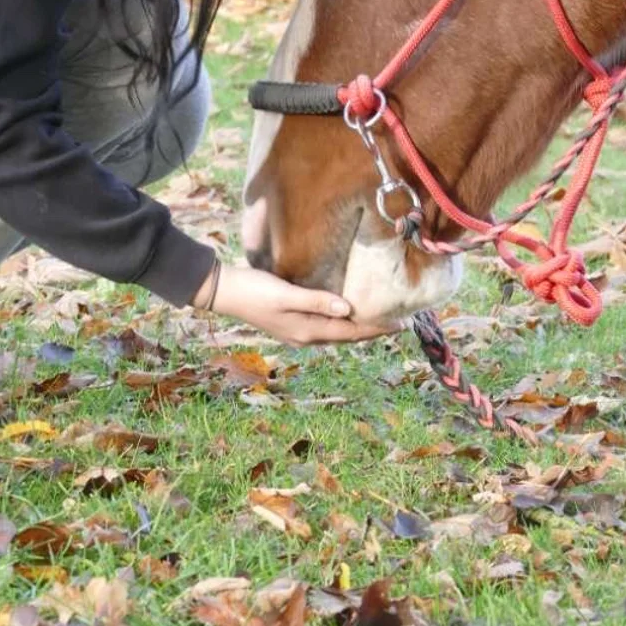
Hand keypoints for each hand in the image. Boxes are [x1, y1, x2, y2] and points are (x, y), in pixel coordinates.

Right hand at [192, 261, 400, 345]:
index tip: (400, 324)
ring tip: (379, 319)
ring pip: (336, 333)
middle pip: (347, 335)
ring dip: (358, 327)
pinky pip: (325, 327)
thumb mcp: (287, 294)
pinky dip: (341, 322)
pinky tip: (346, 313)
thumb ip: (317, 301)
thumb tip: (348, 309)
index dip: (376, 328)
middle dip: (372, 330)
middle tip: (398, 322)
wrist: (225, 292)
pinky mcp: (291, 323)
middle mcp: (305, 336)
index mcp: (307, 331)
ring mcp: (297, 331)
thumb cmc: (255, 290)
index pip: (350, 332)